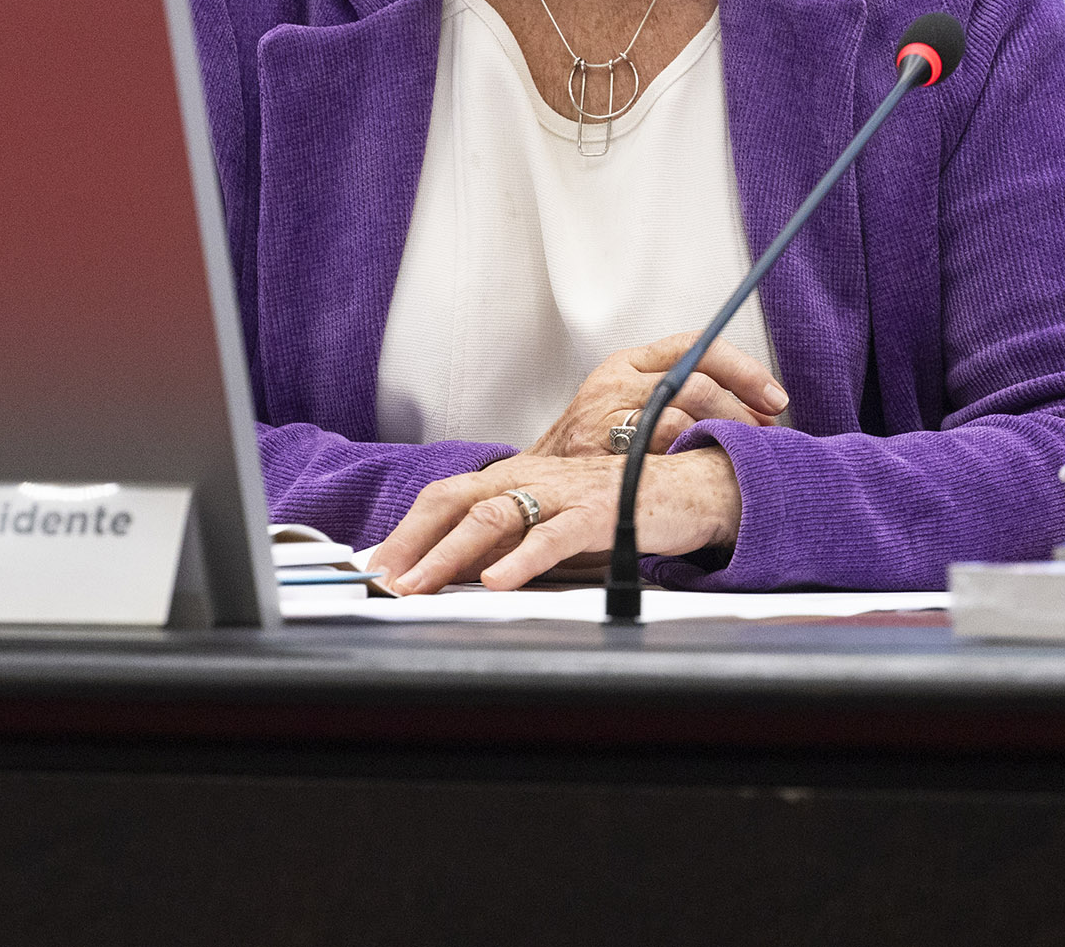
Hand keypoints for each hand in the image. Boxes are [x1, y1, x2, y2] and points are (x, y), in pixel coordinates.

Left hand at [372, 449, 740, 593]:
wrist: (688, 488)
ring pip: (495, 516)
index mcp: (515, 477)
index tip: (377, 566)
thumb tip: (450, 575)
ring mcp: (564, 492)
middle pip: (457, 500)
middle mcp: (532, 476)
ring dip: (450, 554)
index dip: (407, 529)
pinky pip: (553, 536)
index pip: (446, 497)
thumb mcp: (549, 523)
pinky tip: (497, 582)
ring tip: (421, 587)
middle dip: (413, 541)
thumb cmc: (615, 507)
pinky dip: (522, 560)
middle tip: (383, 580)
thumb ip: (506, 543)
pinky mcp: (600, 512)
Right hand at [520, 331, 788, 458]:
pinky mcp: (598, 447)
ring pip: (682, 414)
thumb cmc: (594, 450)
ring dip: (720, 436)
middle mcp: (617, 380)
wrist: (536, 485)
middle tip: (764, 433)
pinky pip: (659, 448)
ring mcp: (605, 412)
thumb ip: (685, 398)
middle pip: (697, 380)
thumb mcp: (632, 406)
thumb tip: (760, 411)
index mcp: (630, 362)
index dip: (743, 369)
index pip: (697, 345)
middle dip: (740, 409)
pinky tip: (703, 471)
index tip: (775, 397)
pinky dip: (689, 458)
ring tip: (738, 455)